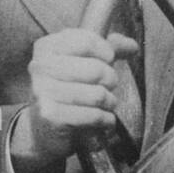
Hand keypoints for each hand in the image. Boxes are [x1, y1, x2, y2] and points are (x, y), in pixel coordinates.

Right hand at [11, 28, 138, 172]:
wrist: (44, 131)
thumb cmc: (69, 93)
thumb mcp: (86, 63)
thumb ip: (109, 49)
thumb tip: (133, 45)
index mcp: (47, 47)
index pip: (88, 40)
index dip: (107, 52)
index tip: (108, 61)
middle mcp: (40, 67)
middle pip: (97, 70)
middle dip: (111, 81)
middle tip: (106, 89)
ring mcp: (43, 91)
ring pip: (98, 95)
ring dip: (109, 103)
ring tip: (104, 106)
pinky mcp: (51, 116)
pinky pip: (94, 115)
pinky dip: (106, 120)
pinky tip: (102, 121)